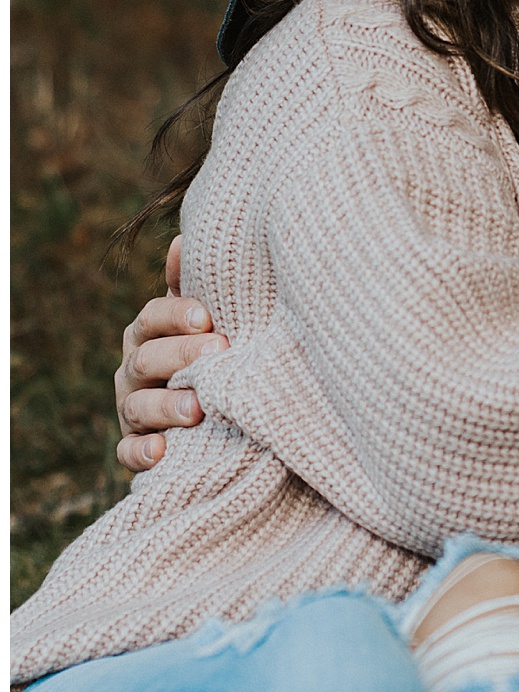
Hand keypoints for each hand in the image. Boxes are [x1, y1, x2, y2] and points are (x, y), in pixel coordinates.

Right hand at [115, 235, 225, 472]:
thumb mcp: (199, 318)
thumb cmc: (205, 349)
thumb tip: (185, 238)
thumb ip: (190, 285)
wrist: (208, 408)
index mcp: (147, 333)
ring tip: (198, 409)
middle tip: (216, 354)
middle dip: (180, 357)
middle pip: (147, 360)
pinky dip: (141, 453)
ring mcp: (131, 409)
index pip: (151, 318)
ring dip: (167, 407)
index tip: (206, 317)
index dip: (175, 316)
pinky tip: (161, 451)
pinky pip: (128, 452)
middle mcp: (134, 369)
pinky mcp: (134, 446)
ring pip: (139, 406)